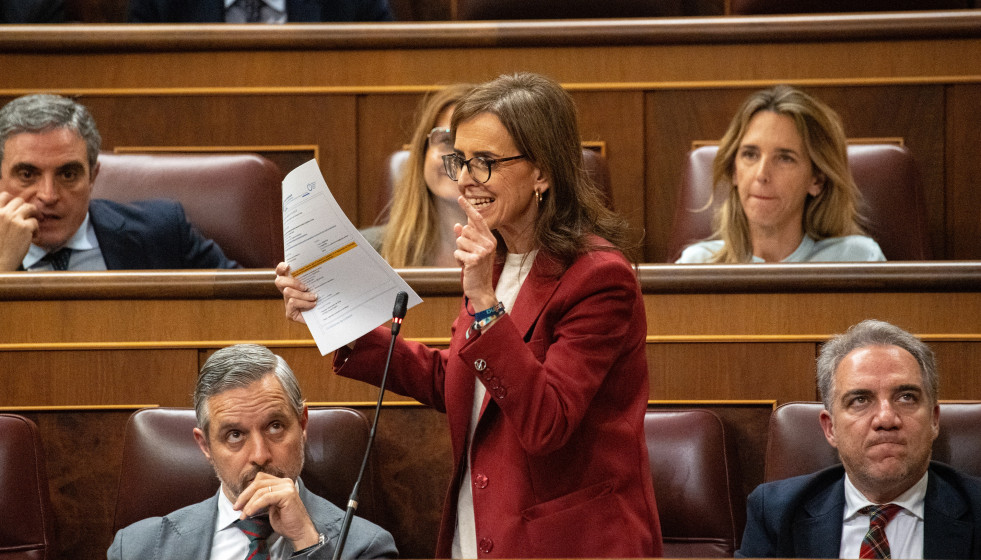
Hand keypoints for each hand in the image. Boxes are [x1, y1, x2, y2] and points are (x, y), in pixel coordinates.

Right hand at [0, 192, 38, 270]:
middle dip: (24, 208)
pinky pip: (35, 222)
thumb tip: (8, 213)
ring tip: (33, 224)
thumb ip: (0, 218)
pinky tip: (32, 237)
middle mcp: (2, 213)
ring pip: (29, 207)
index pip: (4, 196)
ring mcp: (14, 219)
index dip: (12, 201)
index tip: (16, 208)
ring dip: (33, 214)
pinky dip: (35, 230)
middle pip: (19, 201)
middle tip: (29, 215)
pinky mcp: (25, 227)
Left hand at [233, 472, 319, 550]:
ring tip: (243, 515)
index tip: (239, 504)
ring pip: (260, 490)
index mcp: (282, 482)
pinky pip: (266, 497)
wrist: (299, 532)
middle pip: (258, 482)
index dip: (247, 491)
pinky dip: (255, 505)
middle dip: (244, 496)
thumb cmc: (286, 522)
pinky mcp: (287, 494)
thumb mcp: (270, 507)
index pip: (260, 480)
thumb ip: (262, 498)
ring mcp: (287, 487)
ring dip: (248, 503)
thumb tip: (245, 498)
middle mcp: (285, 482)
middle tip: (236, 508)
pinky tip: (249, 513)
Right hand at [275, 262, 316, 323]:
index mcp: (292, 283)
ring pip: (288, 292)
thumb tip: (320, 267)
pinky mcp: (289, 313)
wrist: (325, 317)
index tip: (288, 265)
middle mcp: (286, 292)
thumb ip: (313, 278)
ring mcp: (286, 303)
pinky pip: (293, 302)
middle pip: (279, 281)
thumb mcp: (317, 286)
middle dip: (292, 282)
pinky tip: (313, 304)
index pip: (280, 272)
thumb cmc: (322, 299)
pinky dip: (305, 303)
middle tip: (305, 287)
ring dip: (303, 295)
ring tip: (314, 297)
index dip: (281, 268)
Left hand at [453, 196, 496, 311]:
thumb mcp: (473, 251)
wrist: (482, 289)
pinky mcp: (475, 259)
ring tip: (468, 261)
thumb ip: (467, 238)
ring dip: (459, 252)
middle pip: (465, 230)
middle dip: (462, 242)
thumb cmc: (477, 270)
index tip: (460, 197)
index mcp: (490, 239)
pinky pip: (457, 252)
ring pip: (459, 241)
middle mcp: (489, 243)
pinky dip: (458, 260)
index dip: (468, 208)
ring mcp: (483, 251)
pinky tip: (466, 267)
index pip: (478, 219)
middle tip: (469, 255)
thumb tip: (458, 225)